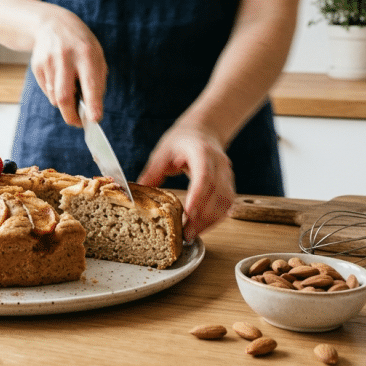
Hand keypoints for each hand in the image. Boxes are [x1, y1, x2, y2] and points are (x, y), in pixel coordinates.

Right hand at [29, 8, 106, 125]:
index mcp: (86, 54)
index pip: (90, 84)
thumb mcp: (96, 55)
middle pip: (65, 96)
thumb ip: (96, 80)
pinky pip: (47, 90)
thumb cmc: (81, 45)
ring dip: (65, 102)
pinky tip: (59, 78)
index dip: (93, 104)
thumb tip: (92, 110)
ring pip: (55, 97)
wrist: (52, 23)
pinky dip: (55, 92)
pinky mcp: (37, 66)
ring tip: (71, 89)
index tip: (95, 119)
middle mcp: (66, 57)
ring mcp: (48, 62)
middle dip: (71, 115)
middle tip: (78, 123)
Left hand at [137, 123, 235, 242]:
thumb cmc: (181, 141)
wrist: (203, 131)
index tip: (189, 213)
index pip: (204, 175)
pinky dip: (216, 218)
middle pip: (217, 193)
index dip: (198, 196)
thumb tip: (136, 196)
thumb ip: (152, 173)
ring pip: (225, 202)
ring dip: (210, 221)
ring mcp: (227, 173)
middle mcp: (219, 163)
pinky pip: (227, 204)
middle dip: (203, 217)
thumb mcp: (162, 152)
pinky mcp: (229, 184)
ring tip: (191, 234)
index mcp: (201, 152)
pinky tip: (202, 227)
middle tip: (186, 234)